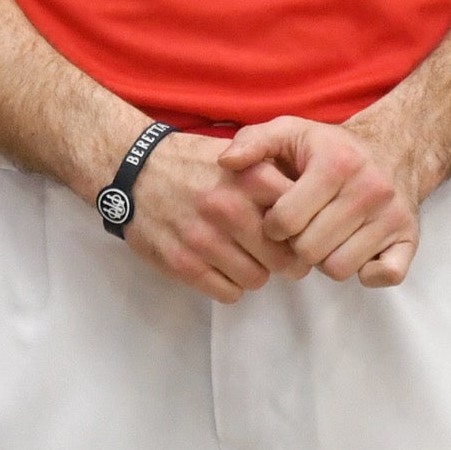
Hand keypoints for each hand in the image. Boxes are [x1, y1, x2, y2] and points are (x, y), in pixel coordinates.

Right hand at [116, 133, 299, 302]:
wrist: (133, 169)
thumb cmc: (193, 163)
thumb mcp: (240, 156)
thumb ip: (275, 177)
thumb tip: (317, 208)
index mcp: (250, 177)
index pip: (302, 220)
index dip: (304, 231)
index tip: (297, 233)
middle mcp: (230, 208)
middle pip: (285, 259)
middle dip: (285, 260)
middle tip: (276, 254)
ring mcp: (204, 239)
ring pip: (257, 280)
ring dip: (254, 272)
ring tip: (242, 256)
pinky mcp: (183, 263)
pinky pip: (228, 293)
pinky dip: (229, 285)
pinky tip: (220, 266)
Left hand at [231, 113, 429, 287]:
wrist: (394, 150)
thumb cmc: (331, 148)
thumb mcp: (291, 131)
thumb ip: (253, 142)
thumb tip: (226, 164)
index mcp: (336, 163)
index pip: (286, 220)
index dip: (273, 226)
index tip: (279, 218)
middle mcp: (369, 188)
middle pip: (310, 250)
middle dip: (297, 245)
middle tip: (302, 230)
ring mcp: (392, 216)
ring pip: (340, 268)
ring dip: (325, 259)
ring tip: (325, 237)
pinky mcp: (409, 238)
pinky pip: (385, 276)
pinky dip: (367, 273)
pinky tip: (356, 252)